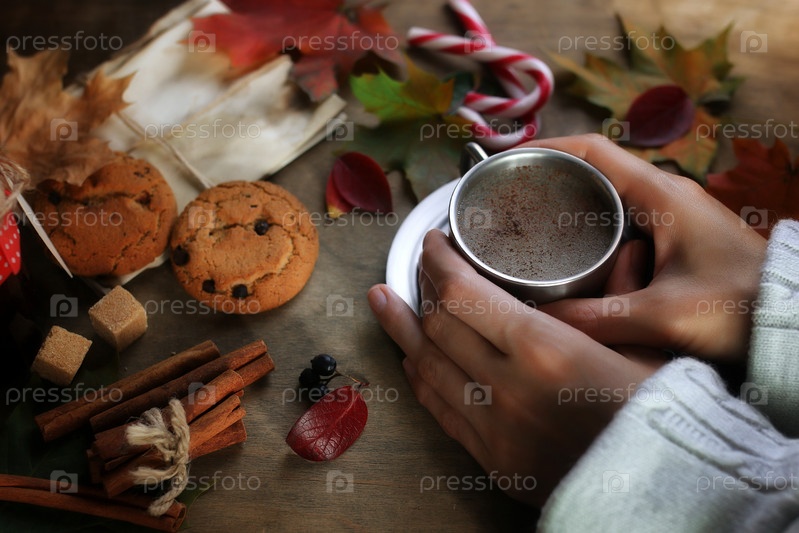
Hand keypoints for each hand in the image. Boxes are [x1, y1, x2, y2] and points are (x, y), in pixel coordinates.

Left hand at [368, 230, 658, 504]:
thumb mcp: (648, 352)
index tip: (433, 242)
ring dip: (402, 331)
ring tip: (384, 302)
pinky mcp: (489, 459)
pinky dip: (421, 379)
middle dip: (418, 288)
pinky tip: (412, 360)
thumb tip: (629, 251)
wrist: (657, 495)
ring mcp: (491, 427)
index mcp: (543, 350)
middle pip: (437, 326)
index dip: (438, 262)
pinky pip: (440, 410)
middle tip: (412, 266)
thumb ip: (622, 297)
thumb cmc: (659, 420)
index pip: (464, 294)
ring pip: (426, 367)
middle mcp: (506, 386)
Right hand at [526, 134, 766, 361]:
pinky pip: (622, 221)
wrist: (791, 322)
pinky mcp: (675, 237)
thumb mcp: (661, 315)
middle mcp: (664, 194)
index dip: (544, 150)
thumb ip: (596, 319)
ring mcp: (672, 214)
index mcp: (660, 193)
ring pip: (607, 197)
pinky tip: (569, 255)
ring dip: (568, 206)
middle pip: (593, 170)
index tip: (506, 161)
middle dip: (548, 180)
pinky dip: (589, 229)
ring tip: (527, 226)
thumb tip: (538, 322)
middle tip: (507, 202)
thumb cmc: (738, 308)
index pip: (590, 150)